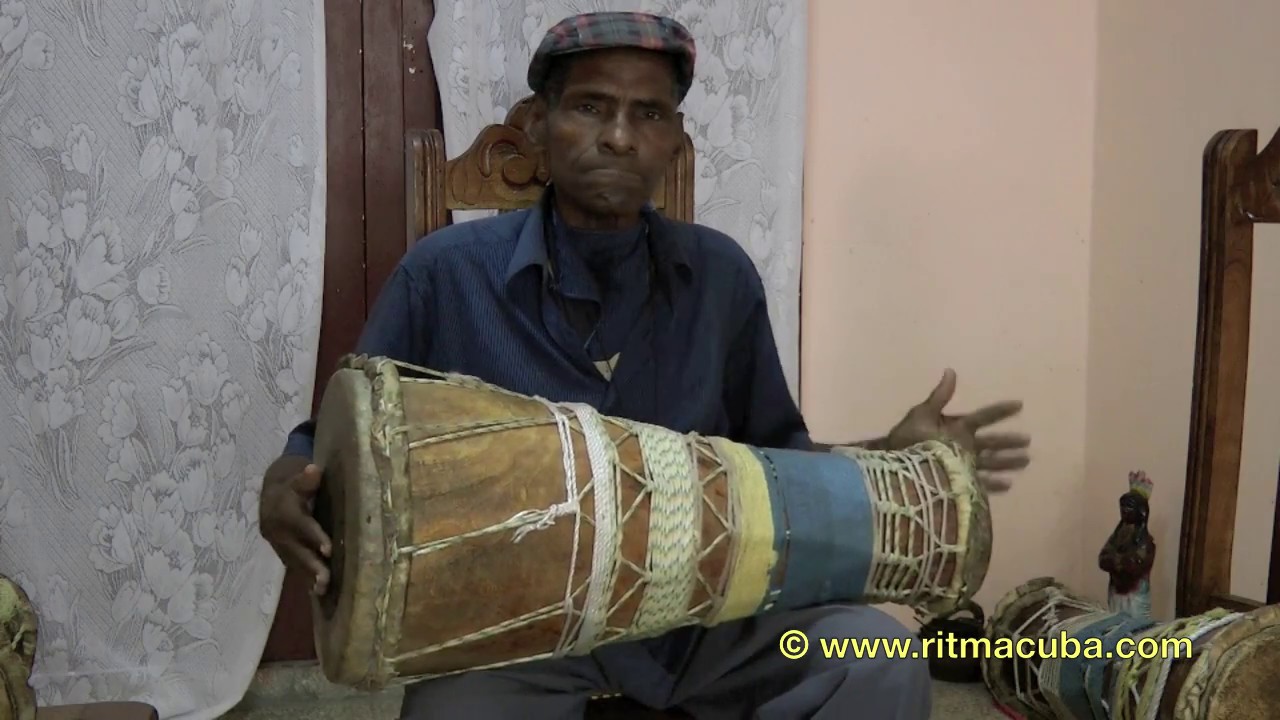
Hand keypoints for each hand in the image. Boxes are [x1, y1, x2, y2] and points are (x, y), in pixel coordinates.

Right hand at [259, 459, 331, 594]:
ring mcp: (276, 543)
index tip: (328, 550)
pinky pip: (291, 565)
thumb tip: (314, 470)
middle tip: (326, 581)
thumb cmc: (292, 483)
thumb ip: (307, 478)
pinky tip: (316, 590)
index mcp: (282, 511)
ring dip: (308, 576)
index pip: (302, 525)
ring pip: (293, 561)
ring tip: (323, 590)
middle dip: (312, 565)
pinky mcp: (279, 551)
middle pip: (296, 549)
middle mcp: (276, 530)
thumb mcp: (298, 476)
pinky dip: (303, 577)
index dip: (314, 537)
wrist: (270, 492)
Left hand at [884, 369, 1029, 492]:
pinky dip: (993, 484)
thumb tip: (950, 371)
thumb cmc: (907, 440)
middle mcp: (962, 446)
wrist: (894, 468)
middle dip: (1009, 441)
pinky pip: (980, 483)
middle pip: (991, 442)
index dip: (1000, 411)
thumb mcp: (923, 415)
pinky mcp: (958, 482)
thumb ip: (940, 397)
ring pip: (990, 462)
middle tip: (1028, 440)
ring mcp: (961, 465)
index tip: (1019, 404)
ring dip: (1007, 461)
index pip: (983, 417)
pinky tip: (1008, 485)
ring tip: (1026, 461)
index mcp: (956, 428)